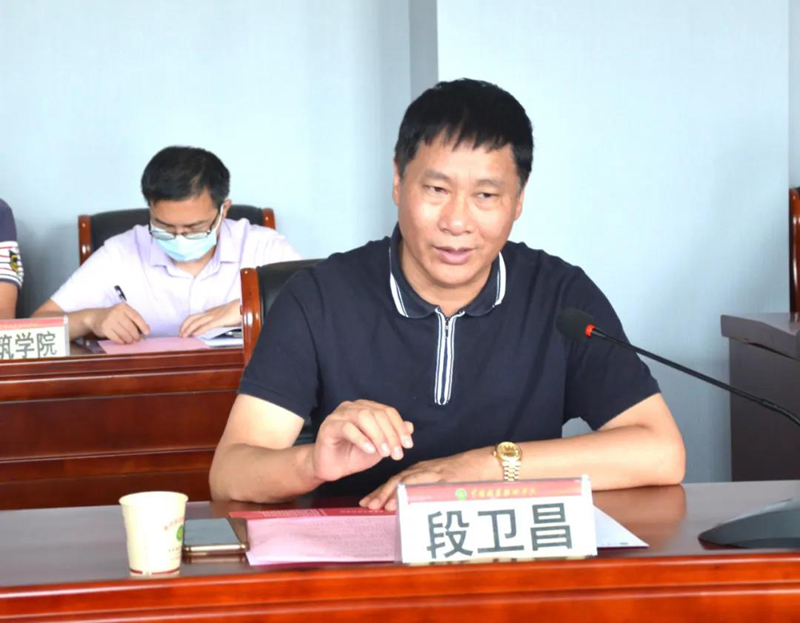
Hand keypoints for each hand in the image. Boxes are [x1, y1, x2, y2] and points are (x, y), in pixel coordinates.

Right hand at [87, 303, 149, 343]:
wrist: (96, 317)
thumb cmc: (115, 317)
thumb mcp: (125, 315)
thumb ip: (136, 320)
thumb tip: (147, 329)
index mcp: (124, 307)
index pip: (136, 316)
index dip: (143, 325)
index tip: (147, 333)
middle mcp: (116, 312)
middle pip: (130, 327)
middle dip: (136, 335)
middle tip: (138, 339)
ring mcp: (109, 320)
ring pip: (124, 333)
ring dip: (129, 339)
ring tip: (130, 341)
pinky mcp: (104, 328)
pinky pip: (116, 338)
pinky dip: (121, 341)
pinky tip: (123, 342)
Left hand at [180, 300, 240, 336]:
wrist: (243, 305)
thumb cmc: (235, 311)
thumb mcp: (222, 315)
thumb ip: (215, 320)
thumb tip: (211, 325)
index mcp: (210, 312)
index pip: (194, 316)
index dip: (186, 323)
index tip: (182, 330)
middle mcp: (209, 313)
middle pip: (192, 318)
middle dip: (184, 326)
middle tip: (179, 334)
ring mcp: (214, 316)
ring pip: (197, 322)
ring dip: (188, 329)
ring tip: (184, 336)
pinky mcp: (219, 320)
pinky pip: (207, 325)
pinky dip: (199, 330)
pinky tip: (195, 334)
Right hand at [312, 400, 413, 483]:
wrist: (331, 468)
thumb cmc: (354, 455)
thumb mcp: (379, 448)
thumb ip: (392, 436)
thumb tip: (410, 426)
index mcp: (366, 408)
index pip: (388, 411)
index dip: (400, 427)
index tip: (408, 445)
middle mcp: (352, 407)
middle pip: (377, 413)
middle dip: (391, 434)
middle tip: (396, 453)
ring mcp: (339, 415)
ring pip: (363, 416)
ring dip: (378, 435)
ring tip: (385, 452)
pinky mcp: (328, 427)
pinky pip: (347, 428)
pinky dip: (361, 438)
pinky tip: (369, 450)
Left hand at [360, 450, 486, 511]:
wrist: (486, 463)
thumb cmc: (467, 473)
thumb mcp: (443, 479)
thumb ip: (428, 488)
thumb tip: (412, 506)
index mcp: (423, 469)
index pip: (396, 479)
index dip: (380, 490)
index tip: (367, 500)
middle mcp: (425, 469)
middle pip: (396, 479)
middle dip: (379, 493)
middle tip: (365, 504)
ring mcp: (434, 473)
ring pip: (406, 481)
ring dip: (389, 494)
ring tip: (378, 506)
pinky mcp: (444, 479)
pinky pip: (423, 486)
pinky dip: (408, 494)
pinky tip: (400, 502)